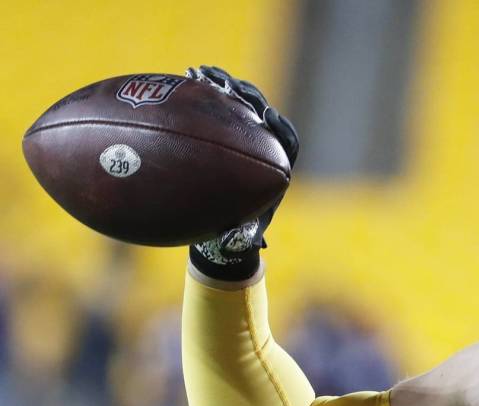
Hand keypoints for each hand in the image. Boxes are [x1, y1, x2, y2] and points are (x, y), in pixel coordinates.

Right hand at [185, 65, 299, 280]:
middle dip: (245, 97)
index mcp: (276, 167)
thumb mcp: (241, 238)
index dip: (280, 128)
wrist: (218, 225)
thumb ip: (248, 238)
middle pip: (259, 114)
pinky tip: (178, 82)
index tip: (268, 117)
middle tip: (229, 86)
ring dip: (220, 88)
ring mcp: (239, 136)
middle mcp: (261, 148)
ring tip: (200, 73)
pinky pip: (208, 111)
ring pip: (234, 107)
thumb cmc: (235, 233)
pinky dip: (196, 96)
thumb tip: (253, 245)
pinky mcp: (218, 132)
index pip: (287, 141)